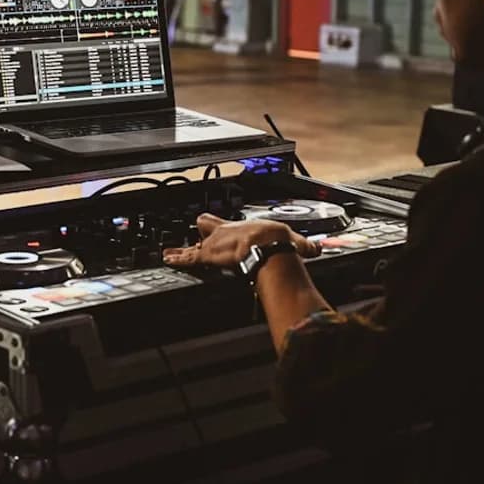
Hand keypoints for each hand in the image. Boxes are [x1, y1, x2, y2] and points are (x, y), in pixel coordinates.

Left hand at [162, 214, 320, 267]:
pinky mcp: (206, 256)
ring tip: (169, 253)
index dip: (222, 225)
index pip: (230, 223)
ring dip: (182, 250)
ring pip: (193, 246)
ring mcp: (213, 245)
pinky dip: (178, 259)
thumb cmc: (276, 241)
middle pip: (205, 227)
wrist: (266, 245)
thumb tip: (315, 249)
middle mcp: (224, 234)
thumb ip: (303, 246)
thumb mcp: (292, 241)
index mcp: (242, 229)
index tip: (217, 226)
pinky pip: (188, 258)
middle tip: (196, 238)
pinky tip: (168, 259)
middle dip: (202, 234)